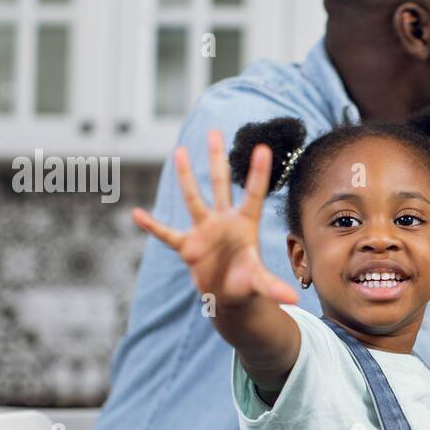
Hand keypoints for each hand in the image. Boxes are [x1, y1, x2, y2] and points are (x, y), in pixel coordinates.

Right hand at [132, 130, 300, 309]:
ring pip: (194, 198)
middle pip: (221, 184)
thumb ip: (272, 287)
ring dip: (187, 176)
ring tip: (179, 151)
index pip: (254, 194)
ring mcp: (204, 230)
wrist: (229, 295)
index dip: (259, 173)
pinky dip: (153, 226)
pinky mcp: (187, 246)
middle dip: (217, 159)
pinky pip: (167, 233)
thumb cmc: (247, 284)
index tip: (263, 148)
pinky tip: (138, 214)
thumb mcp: (260, 284)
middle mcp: (224, 221)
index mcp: (245, 226)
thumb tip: (292, 298)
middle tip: (214, 131)